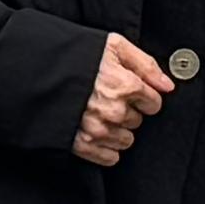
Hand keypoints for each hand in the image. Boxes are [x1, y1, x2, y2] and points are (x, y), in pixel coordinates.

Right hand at [74, 34, 172, 165]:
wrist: (36, 70)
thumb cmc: (76, 55)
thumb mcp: (114, 46)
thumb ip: (146, 64)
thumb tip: (168, 85)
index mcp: (124, 85)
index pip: (153, 103)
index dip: (143, 96)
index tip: (130, 91)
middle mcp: (114, 110)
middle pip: (137, 121)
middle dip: (127, 111)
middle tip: (107, 98)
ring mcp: (99, 129)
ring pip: (126, 140)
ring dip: (117, 130)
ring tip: (98, 113)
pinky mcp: (83, 145)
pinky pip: (110, 157)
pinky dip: (105, 148)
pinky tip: (94, 131)